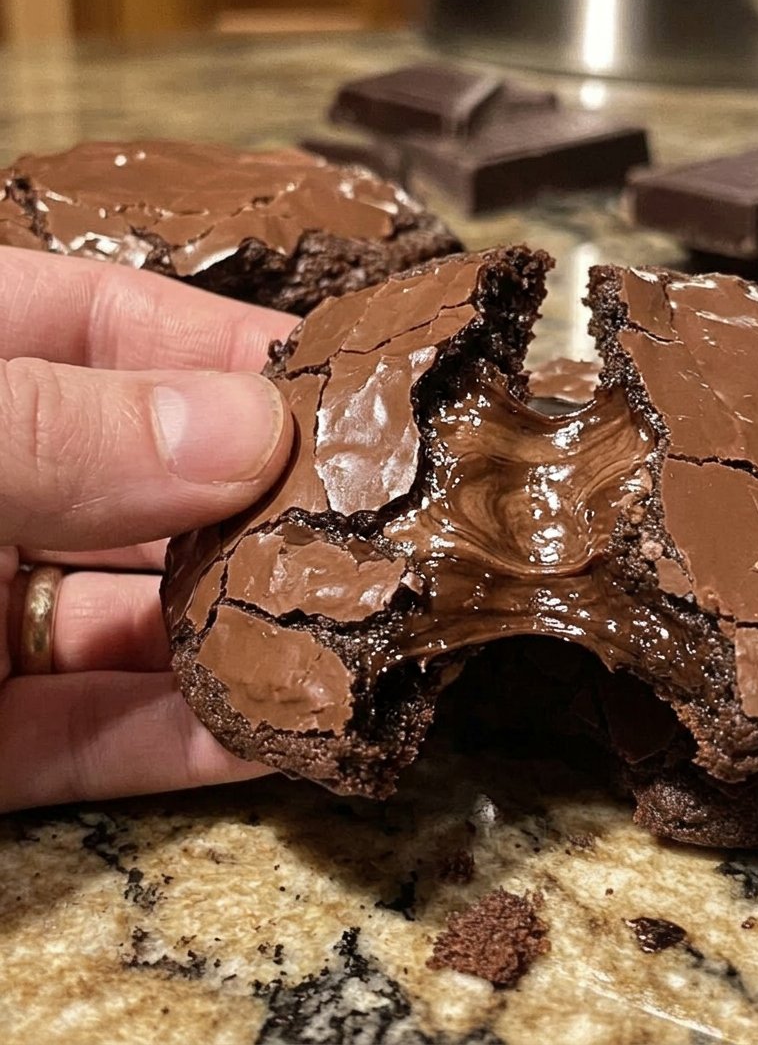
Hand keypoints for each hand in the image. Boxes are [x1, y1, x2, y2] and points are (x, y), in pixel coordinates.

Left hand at [0, 247, 297, 811]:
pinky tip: (259, 736)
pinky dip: (168, 741)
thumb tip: (250, 428)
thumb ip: (63, 432)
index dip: (226, 348)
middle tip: (379, 520)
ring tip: (348, 635)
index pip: (103, 330)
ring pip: (125, 622)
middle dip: (259, 505)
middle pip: (142, 485)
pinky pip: (79, 735)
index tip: (349, 378)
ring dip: (234, 636)